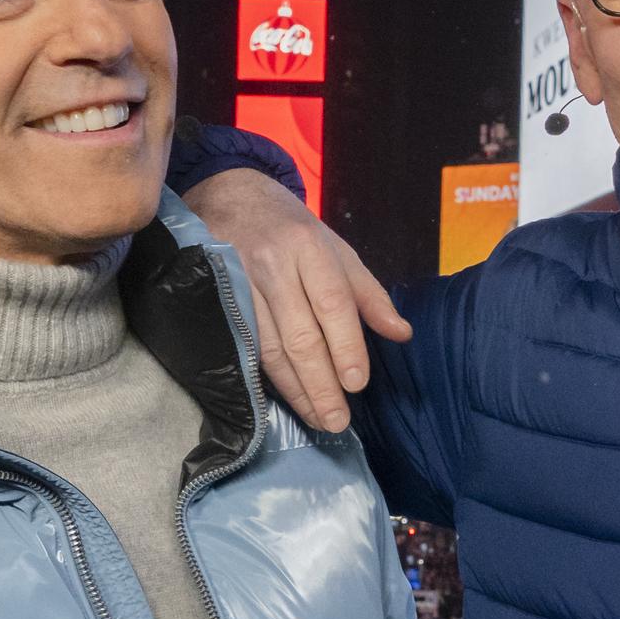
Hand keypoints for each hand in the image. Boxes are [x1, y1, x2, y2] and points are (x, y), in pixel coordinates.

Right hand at [183, 169, 409, 432]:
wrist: (229, 198)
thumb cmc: (293, 231)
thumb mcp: (337, 249)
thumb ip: (369, 294)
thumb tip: (401, 333)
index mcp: (309, 248)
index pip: (332, 302)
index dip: (346, 345)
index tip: (357, 383)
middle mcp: (272, 266)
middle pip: (300, 335)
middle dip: (321, 383)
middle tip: (338, 420)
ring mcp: (239, 284)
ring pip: (270, 349)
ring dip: (296, 390)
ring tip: (318, 419)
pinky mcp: (218, 301)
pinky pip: (246, 349)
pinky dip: (267, 380)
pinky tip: (284, 402)